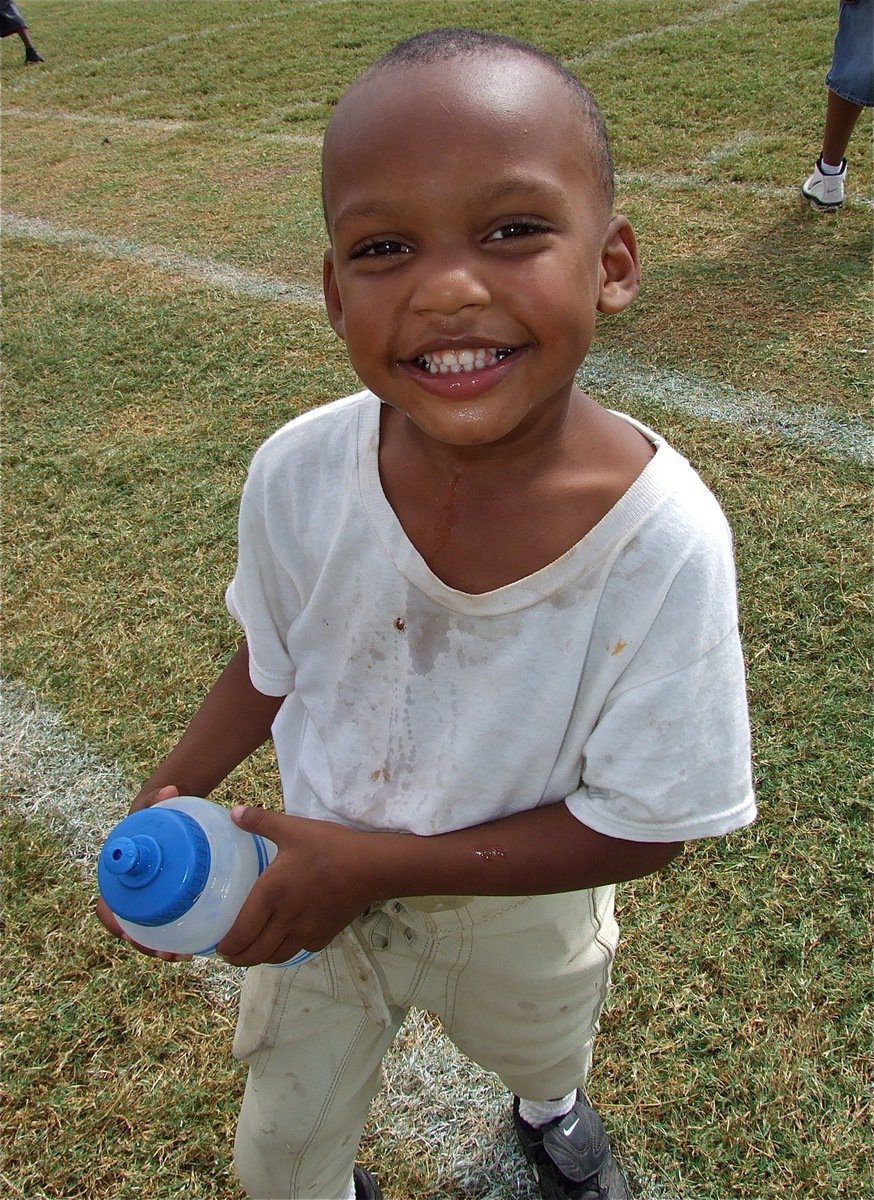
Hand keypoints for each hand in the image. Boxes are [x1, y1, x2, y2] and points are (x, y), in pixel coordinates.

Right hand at [96, 782, 192, 960]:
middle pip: (130, 929)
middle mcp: (128, 893)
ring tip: (184, 955)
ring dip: (162, 949)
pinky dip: (175, 939)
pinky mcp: (164, 904)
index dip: (115, 923)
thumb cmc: (154, 813)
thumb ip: (157, 797)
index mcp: (117, 876)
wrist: (167, 816)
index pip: (107, 908)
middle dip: (145, 945)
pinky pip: (164, 927)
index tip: (131, 934)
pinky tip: (193, 946)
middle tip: (169, 953)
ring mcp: (147, 901)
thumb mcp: (153, 805)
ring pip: (148, 933)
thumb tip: (172, 790)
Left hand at [216, 806, 374, 966]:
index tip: (219, 946)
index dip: (227, 946)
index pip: (241, 933)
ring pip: (277, 957)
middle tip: (231, 953)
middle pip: (255, 953)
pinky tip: (287, 940)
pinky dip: (288, 950)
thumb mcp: (293, 828)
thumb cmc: (329, 847)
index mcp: (271, 895)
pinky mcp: (324, 935)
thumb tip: (233, 812)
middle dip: (239, 957)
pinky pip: (300, 950)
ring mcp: (306, 931)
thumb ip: (261, 821)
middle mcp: (285, 919)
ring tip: (254, 951)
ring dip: (261, 958)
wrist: (370, 867)